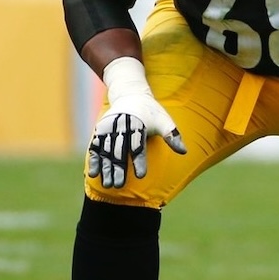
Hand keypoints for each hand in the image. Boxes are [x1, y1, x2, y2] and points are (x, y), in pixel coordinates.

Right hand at [88, 57, 185, 188]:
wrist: (130, 94)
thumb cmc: (151, 111)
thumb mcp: (164, 119)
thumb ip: (172, 135)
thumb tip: (184, 152)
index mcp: (138, 124)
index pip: (139, 146)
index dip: (139, 161)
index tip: (141, 176)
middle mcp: (122, 126)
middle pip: (120, 151)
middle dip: (119, 169)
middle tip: (119, 186)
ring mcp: (109, 128)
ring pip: (106, 151)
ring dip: (106, 168)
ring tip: (108, 184)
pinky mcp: (100, 130)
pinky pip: (95, 146)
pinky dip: (94, 160)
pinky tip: (93, 174)